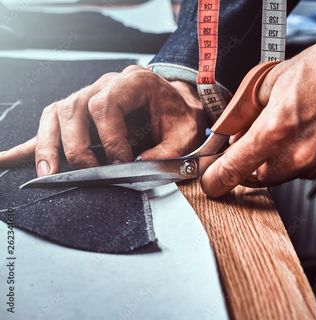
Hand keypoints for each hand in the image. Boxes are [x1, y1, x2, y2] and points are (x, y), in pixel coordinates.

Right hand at [0, 65, 207, 175]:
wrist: (179, 106)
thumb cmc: (180, 117)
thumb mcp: (185, 134)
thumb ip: (167, 152)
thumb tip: (136, 170)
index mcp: (134, 82)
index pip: (106, 105)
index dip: (109, 137)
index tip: (121, 162)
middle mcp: (106, 84)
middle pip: (74, 108)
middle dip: (77, 146)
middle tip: (89, 173)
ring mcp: (88, 95)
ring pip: (56, 114)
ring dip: (48, 146)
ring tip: (47, 174)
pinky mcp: (79, 113)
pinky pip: (50, 124)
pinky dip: (32, 144)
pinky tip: (6, 160)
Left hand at [201, 29, 315, 196]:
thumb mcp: (273, 78)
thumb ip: (241, 111)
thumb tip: (224, 133)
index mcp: (276, 128)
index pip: (235, 167)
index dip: (219, 179)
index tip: (213, 184)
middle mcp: (301, 154)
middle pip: (265, 176)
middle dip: (264, 160)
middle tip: (280, 133)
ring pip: (297, 174)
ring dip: (297, 158)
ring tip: (315, 126)